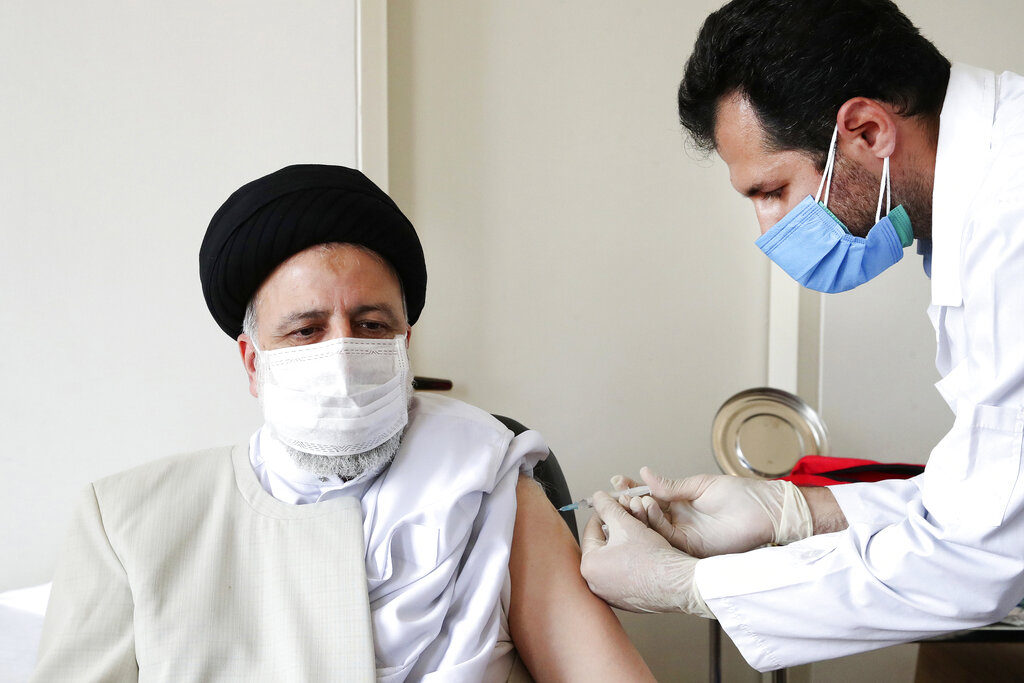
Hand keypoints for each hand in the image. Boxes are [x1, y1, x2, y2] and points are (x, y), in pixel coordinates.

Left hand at [580, 491, 712, 616]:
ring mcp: (610, 595)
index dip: (605, 513)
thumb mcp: (626, 523)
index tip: (614, 506)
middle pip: (603, 545)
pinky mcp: (626, 601)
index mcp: (589, 565)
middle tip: (629, 519)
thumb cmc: (652, 558)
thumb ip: (607, 507)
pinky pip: (624, 574)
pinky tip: (644, 554)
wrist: (678, 584)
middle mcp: (595, 584)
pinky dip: (631, 562)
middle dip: (616, 529)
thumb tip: (597, 498)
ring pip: (614, 559)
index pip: (592, 529)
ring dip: (624, 544)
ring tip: (639, 534)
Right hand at [614, 468, 812, 557]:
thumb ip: (671, 485)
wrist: (765, 512)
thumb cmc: (741, 496)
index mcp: (681, 502)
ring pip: (652, 527)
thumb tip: (644, 474)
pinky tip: (649, 508)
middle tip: (617, 492)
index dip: (633, 489)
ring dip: (639, 512)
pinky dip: (654, 522)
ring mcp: (684, 535)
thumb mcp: (700, 485)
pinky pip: (666, 536)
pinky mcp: (691, 547)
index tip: (617, 481)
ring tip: (633, 498)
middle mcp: (679, 520)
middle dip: (629, 502)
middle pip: (646, 514)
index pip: (650, 496)